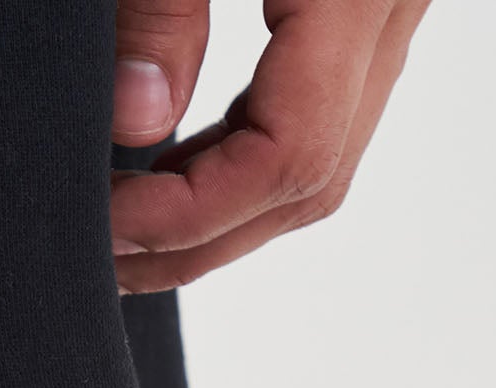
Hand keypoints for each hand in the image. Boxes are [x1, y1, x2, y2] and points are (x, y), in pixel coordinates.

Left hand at [109, 0, 430, 290]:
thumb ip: (161, 8)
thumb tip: (138, 121)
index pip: (291, 154)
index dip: (191, 215)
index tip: (106, 223)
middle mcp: (394, 6)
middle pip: (312, 179)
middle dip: (199, 240)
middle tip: (100, 254)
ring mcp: (391, 10)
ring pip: (321, 158)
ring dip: (222, 213)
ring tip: (124, 227)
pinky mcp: (366, 6)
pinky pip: (316, 112)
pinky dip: (242, 160)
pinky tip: (171, 169)